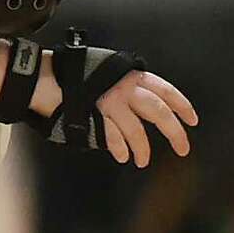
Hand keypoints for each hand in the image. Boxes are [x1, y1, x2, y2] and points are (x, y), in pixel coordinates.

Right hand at [34, 64, 196, 166]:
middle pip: (158, 112)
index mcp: (130, 75)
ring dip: (143, 148)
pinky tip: (124, 156)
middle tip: (182, 148)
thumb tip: (137, 105)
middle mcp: (123, 87)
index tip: (192, 120)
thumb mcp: (105, 71)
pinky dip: (120, 148)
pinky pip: (113, 136)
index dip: (182, 105)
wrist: (41, 77)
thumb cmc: (69, 73)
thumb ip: (123, 84)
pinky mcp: (93, 115)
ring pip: (136, 129)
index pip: (165, 90)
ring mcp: (108, 102)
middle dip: (174, 132)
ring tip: (142, 161)